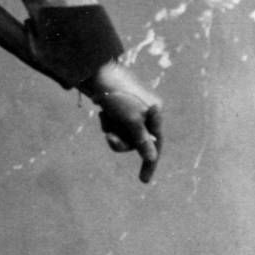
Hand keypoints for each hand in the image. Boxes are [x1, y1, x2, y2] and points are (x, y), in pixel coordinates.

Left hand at [77, 60, 162, 184]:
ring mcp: (133, 111)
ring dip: (112, 130)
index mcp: (155, 113)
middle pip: (136, 142)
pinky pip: (115, 126)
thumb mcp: (131, 121)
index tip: (143, 181)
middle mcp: (147, 113)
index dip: (149, 163)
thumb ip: (142, 140)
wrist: (98, 74)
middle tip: (109, 137)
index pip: (155, 144)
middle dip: (121, 142)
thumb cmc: (118, 96)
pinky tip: (102, 112)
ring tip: (104, 117)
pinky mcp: (121, 109)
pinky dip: (108, 123)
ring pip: (123, 135)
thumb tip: (153, 157)